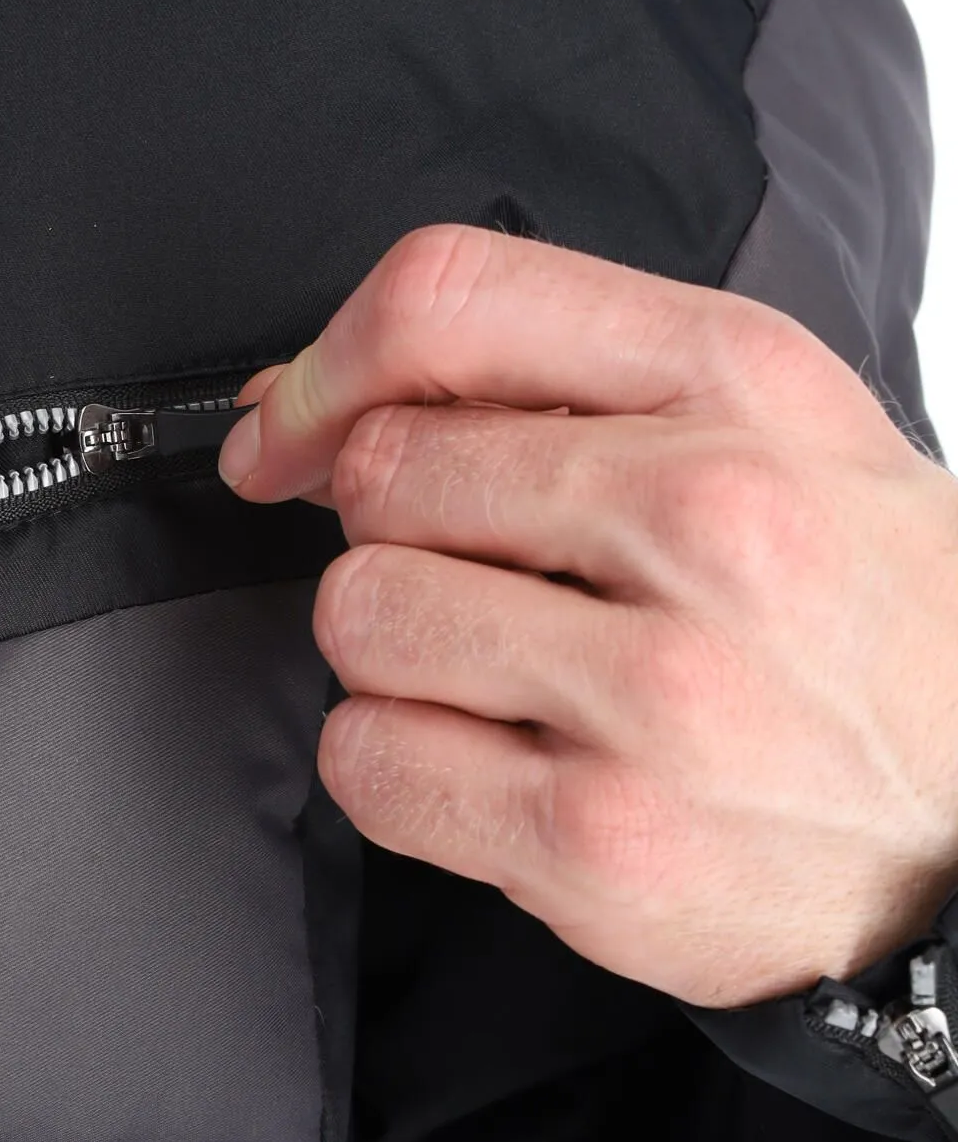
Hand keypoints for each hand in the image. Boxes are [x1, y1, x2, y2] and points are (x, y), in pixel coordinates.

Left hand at [218, 227, 957, 1007]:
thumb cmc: (856, 621)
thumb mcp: (762, 434)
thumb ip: (543, 385)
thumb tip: (295, 401)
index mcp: (739, 384)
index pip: (444, 300)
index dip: (323, 368)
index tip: (287, 431)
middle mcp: (706, 521)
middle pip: (379, 472)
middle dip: (397, 531)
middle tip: (494, 584)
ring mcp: (654, 692)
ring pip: (359, 614)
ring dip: (399, 654)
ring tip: (512, 681)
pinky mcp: (595, 841)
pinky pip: (366, 760)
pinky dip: (398, 765)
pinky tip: (495, 765)